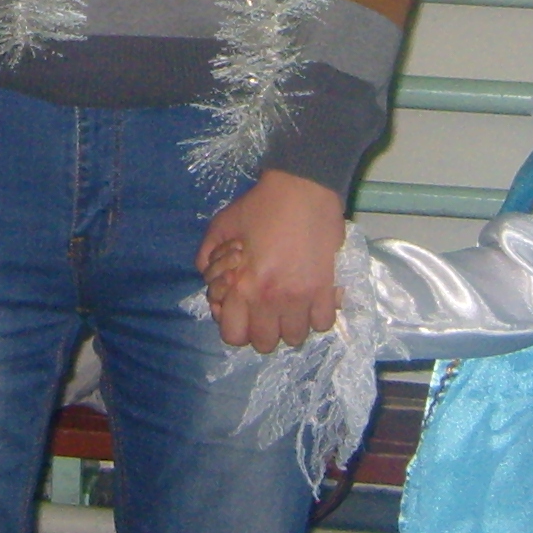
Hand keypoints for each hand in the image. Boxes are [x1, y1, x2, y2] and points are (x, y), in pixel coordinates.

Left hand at [198, 170, 346, 354]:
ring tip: (290, 306)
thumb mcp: (221, 226)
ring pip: (296, 338)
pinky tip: (311, 300)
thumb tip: (209, 282)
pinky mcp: (327, 289)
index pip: (234, 336)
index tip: (242, 311)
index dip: (235, 327)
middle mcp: (271, 299)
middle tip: (266, 311)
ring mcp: (301, 297)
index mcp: (243, 286)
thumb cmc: (260, 206)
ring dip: (291, 326)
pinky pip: (323, 323)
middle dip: (263, 331)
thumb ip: (206, 257)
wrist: (302, 188)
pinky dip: (317, 316)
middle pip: (265, 344)